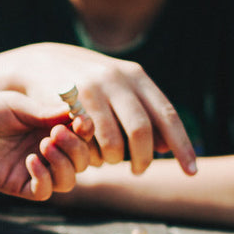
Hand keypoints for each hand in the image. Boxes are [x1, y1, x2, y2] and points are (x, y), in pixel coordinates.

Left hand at [0, 91, 93, 200]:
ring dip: (63, 164)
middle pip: (81, 161)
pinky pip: (43, 191)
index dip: (87, 132)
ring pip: (68, 179)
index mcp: (51, 129)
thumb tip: (74, 113)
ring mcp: (35, 170)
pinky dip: (43, 178)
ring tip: (44, 146)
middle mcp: (48, 151)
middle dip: (76, 148)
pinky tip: (30, 160)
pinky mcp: (19, 185)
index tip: (81, 122)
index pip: (82, 137)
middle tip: (56, 134)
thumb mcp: (18, 107)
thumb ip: (46, 113)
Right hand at [8, 43, 197, 176]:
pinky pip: (87, 140)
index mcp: (137, 76)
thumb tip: (169, 147)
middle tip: (140, 171)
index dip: (182, 146)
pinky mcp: (67, 101)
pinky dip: (92, 153)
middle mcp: (118, 79)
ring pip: (113, 140)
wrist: (41, 62)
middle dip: (144, 159)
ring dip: (114, 159)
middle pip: (142, 131)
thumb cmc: (90, 84)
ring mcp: (92, 88)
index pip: (167, 116)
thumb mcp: (121, 91)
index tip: (192, 172)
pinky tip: (91, 154)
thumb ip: (145, 115)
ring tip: (112, 161)